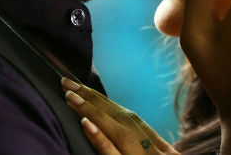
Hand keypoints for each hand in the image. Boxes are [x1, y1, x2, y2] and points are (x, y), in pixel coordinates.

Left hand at [62, 78, 179, 154]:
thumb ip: (149, 152)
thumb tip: (119, 136)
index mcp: (163, 152)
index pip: (130, 120)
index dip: (104, 103)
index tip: (81, 88)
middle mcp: (157, 153)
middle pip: (123, 118)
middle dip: (94, 99)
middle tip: (67, 82)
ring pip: (119, 131)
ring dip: (93, 111)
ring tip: (70, 96)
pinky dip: (102, 139)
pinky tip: (86, 123)